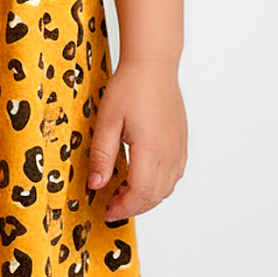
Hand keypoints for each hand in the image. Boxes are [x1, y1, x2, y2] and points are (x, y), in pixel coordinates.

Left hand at [86, 60, 187, 219]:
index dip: (123, 207)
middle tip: (112, 206)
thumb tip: (96, 185)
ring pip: (167, 188)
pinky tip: (143, 179)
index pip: (141, 193)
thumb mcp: (107, 120)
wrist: (153, 65)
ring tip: (124, 194)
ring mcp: (179, 148)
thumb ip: (102, 155)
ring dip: (147, 198)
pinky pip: (174, 175)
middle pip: (155, 195)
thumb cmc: (130, 87)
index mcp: (152, 149)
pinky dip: (159, 185)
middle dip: (133, 207)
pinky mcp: (181, 143)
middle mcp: (170, 153)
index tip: (107, 211)